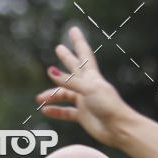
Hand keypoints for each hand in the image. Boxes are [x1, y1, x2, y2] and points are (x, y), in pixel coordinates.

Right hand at [36, 26, 129, 146]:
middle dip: (66, 58)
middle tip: (59, 47)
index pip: (83, 54)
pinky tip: (46, 110)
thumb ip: (70, 81)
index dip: (78, 41)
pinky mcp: (83, 115)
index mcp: (91, 76)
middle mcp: (87, 86)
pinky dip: (56, 111)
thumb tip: (50, 71)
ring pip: (64, 94)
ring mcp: (84, 101)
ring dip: (52, 95)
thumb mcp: (88, 89)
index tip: (73, 29)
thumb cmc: (108, 106)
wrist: (118, 129)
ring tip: (39, 98)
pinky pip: (66, 111)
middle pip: (73, 68)